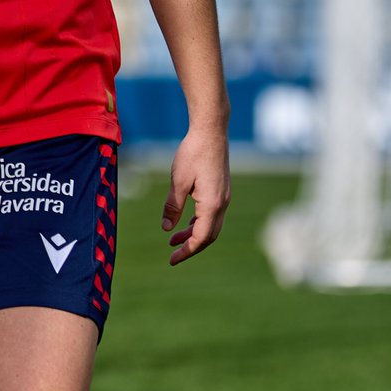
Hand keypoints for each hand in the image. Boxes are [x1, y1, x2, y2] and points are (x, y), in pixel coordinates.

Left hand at [161, 126, 230, 265]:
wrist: (210, 131)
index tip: (172, 259)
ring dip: (194, 234)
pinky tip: (186, 221)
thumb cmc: (193, 153)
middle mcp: (222, 204)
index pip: (201, 238)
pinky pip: (212, 214)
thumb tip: (166, 228)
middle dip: (191, 246)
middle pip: (209, 236)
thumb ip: (172, 206)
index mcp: (212, 205)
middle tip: (172, 253)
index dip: (187, 251)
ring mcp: (224, 196)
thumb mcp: (178, 181)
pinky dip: (199, 222)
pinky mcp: (221, 189)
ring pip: (211, 225)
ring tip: (173, 238)